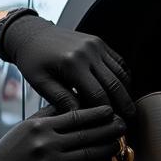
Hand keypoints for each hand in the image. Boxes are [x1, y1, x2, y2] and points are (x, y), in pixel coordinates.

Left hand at [0, 14, 134, 119]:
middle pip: (114, 84)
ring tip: (127, 109)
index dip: (105, 113)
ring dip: (126, 92)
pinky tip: (122, 90)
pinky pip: (118, 61)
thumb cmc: (33, 60)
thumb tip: (79, 116)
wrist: (32, 34)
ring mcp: (96, 45)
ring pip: (120, 73)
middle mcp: (88, 52)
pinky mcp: (98, 42)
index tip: (109, 125)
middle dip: (123, 105)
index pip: (97, 95)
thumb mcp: (40, 82)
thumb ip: (60, 99)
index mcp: (72, 64)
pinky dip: (123, 76)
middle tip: (128, 122)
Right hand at [0, 105, 126, 160]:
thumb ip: (50, 115)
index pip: (76, 116)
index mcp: (41, 127)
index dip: (97, 113)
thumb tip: (73, 101)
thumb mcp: (27, 126)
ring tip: (117, 143)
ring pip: (89, 153)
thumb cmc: (12, 151)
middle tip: (122, 125)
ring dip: (107, 148)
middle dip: (109, 129)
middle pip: (87, 134)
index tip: (110, 111)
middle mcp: (48, 144)